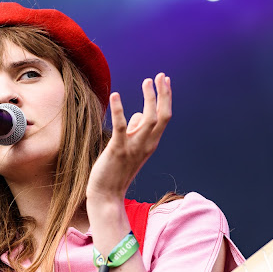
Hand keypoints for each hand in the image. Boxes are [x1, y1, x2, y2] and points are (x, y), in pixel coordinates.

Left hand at [87, 73, 171, 201]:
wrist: (107, 195)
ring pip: (149, 120)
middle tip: (160, 76)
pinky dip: (120, 110)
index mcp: (150, 143)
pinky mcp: (117, 150)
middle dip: (163, 95)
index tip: (164, 80)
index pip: (164, 117)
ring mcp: (133, 147)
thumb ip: (136, 131)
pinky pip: (121, 127)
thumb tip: (139, 113)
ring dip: (149, 99)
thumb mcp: (131, 148)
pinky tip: (116, 95)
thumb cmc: (116, 170)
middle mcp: (146, 145)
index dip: (165, 98)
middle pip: (162, 116)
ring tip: (146, 81)